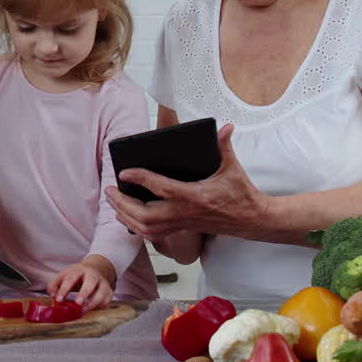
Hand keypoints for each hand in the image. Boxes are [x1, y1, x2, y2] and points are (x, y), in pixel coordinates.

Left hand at [48, 255, 115, 309]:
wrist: (96, 268)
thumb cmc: (76, 276)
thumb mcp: (63, 276)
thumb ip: (54, 285)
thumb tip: (53, 295)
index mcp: (78, 270)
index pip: (71, 278)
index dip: (64, 289)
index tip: (59, 300)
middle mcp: (92, 275)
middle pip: (90, 282)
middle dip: (84, 293)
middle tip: (77, 304)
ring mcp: (102, 282)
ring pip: (102, 292)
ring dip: (94, 302)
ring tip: (83, 311)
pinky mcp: (109, 290)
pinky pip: (107, 299)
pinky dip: (101, 306)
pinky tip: (93, 309)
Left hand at [106, 123, 271, 241]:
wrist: (251, 220)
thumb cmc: (241, 193)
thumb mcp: (232, 167)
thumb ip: (224, 146)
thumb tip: (224, 126)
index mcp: (196, 196)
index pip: (162, 188)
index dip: (141, 179)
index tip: (124, 171)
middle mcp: (186, 213)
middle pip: (146, 215)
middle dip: (123, 203)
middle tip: (109, 189)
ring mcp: (182, 224)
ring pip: (146, 228)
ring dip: (126, 216)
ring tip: (113, 201)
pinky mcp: (182, 230)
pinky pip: (153, 234)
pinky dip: (136, 226)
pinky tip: (126, 216)